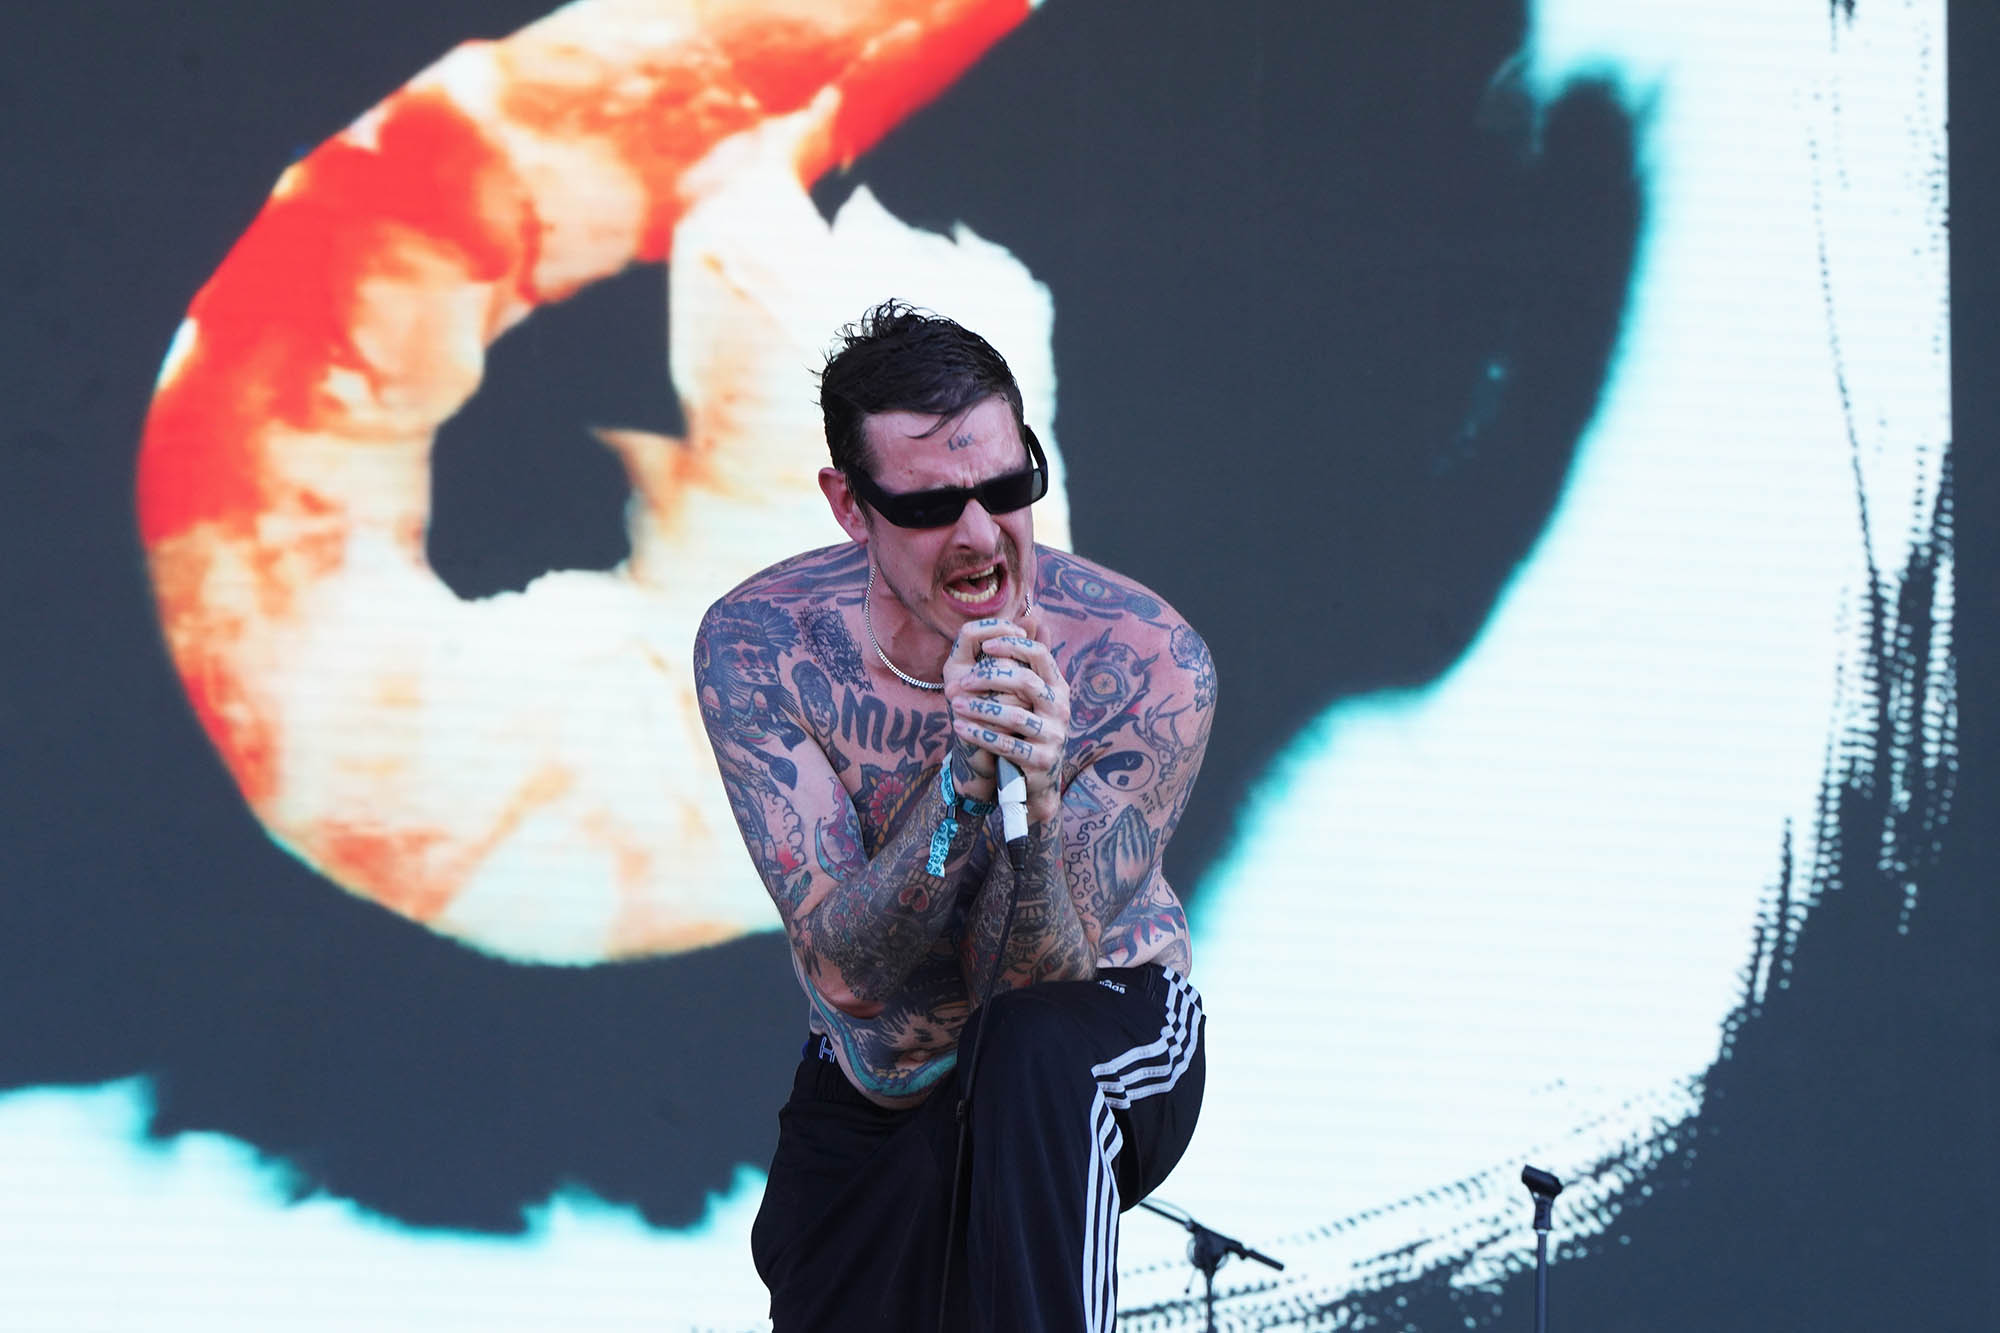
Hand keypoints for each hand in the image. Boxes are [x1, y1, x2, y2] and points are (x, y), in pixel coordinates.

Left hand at [942, 611, 1069, 823]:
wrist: (1035, 781)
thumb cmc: (1025, 728)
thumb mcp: (1029, 694)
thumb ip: (1027, 658)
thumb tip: (1034, 615)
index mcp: (1057, 686)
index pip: (1040, 655)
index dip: (1013, 645)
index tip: (986, 645)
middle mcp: (1061, 708)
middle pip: (1026, 681)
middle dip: (989, 678)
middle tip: (961, 682)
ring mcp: (1054, 735)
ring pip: (1014, 715)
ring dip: (979, 708)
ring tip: (954, 706)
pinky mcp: (1041, 761)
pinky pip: (1006, 745)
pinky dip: (980, 734)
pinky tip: (960, 728)